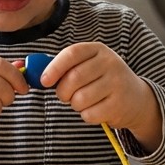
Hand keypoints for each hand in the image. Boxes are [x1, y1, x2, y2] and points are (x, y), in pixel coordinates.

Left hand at [36, 42, 161, 146]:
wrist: (136, 98)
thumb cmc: (101, 81)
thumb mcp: (87, 66)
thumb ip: (62, 66)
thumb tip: (28, 69)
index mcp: (98, 49)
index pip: (72, 54)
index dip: (54, 67)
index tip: (44, 81)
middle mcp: (110, 63)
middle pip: (73, 78)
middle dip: (63, 91)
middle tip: (65, 95)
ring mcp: (117, 83)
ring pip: (80, 99)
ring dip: (75, 104)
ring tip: (84, 101)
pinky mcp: (119, 104)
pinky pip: (89, 114)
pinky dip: (87, 115)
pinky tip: (96, 109)